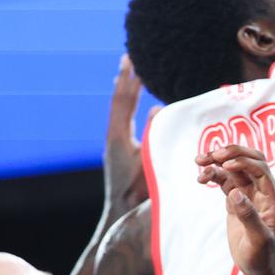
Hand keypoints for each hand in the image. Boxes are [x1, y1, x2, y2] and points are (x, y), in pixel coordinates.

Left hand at [102, 55, 147, 214]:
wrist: (122, 215)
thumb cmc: (138, 192)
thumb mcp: (150, 160)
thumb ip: (154, 133)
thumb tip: (160, 108)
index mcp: (119, 136)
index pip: (123, 102)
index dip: (128, 81)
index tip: (131, 60)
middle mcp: (115, 138)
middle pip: (120, 102)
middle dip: (125, 80)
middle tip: (128, 58)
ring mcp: (117, 145)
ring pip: (121, 113)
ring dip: (127, 93)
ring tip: (130, 76)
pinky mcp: (122, 153)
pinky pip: (126, 124)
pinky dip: (131, 110)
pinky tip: (138, 107)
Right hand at [195, 145, 274, 274]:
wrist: (259, 268)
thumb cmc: (262, 256)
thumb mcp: (258, 240)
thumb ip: (248, 216)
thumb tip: (235, 193)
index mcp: (271, 198)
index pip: (261, 170)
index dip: (244, 162)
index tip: (225, 164)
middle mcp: (261, 192)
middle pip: (249, 160)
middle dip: (232, 153)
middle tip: (212, 154)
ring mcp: (247, 195)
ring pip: (233, 169)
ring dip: (217, 161)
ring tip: (199, 161)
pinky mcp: (235, 201)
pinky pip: (224, 181)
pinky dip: (213, 175)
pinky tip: (201, 177)